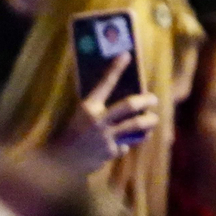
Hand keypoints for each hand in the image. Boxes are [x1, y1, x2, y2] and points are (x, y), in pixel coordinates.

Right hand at [52, 53, 158, 173]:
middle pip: (129, 105)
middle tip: (153, 99)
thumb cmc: (73, 134)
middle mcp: (98, 119)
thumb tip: (123, 102)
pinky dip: (125, 145)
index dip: (116, 68)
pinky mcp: (110, 151)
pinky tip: (122, 145)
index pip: (105, 83)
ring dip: (148, 122)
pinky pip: (125, 145)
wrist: (62, 161)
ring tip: (153, 119)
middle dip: (145, 100)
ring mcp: (105, 136)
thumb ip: (100, 110)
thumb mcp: (82, 116)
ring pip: (136, 125)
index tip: (127, 55)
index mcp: (88, 107)